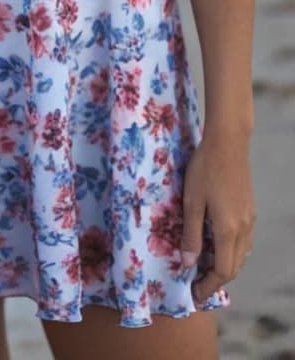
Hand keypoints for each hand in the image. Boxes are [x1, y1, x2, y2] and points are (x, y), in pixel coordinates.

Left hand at [180, 130, 256, 304]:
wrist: (228, 143)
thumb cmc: (204, 169)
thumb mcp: (191, 201)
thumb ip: (191, 234)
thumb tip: (188, 264)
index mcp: (228, 230)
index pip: (222, 270)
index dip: (208, 285)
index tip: (194, 294)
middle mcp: (244, 229)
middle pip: (234, 267)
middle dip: (215, 279)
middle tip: (196, 284)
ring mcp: (250, 219)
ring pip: (241, 255)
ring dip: (225, 266)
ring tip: (204, 267)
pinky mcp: (250, 210)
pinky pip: (244, 241)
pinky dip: (231, 251)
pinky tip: (217, 245)